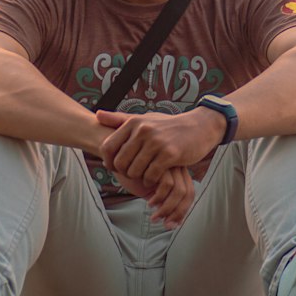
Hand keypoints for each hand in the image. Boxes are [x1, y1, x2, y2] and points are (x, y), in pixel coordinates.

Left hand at [96, 108, 224, 186]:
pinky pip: (151, 176)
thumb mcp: (144, 119)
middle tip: (133, 174)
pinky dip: (151, 181)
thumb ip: (119, 119)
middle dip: (125, 173)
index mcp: (133, 122)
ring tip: (145, 176)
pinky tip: (155, 179)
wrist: (199, 127)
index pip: (107, 147)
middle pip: (120, 163)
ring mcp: (156, 142)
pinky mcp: (170, 154)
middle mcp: (143, 130)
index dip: (108, 162)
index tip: (116, 168)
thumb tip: (97, 115)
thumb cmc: (167, 126)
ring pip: (135, 171)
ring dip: (139, 178)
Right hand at [111, 162, 195, 228]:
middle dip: (178, 213)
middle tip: (166, 225)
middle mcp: (177, 167)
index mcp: (178, 172)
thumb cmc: (134, 173)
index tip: (172, 225)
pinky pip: (167, 183)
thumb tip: (173, 222)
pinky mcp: (160, 162)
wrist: (119, 156)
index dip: (183, 211)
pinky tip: (149, 203)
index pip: (189, 193)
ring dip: (167, 208)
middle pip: (188, 193)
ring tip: (155, 217)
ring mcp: (169, 164)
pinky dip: (160, 198)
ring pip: (179, 190)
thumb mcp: (150, 189)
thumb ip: (161, 199)